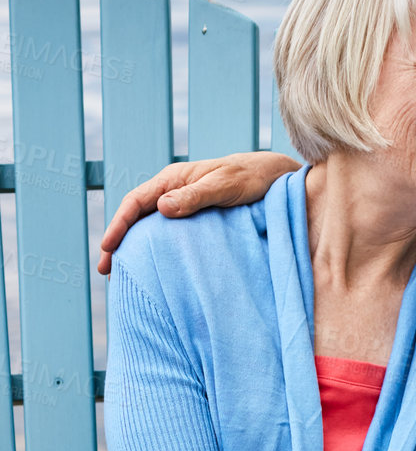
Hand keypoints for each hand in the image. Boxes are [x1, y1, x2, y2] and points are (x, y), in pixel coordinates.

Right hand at [98, 151, 300, 274]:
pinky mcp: (197, 217)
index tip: (108, 247)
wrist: (276, 177)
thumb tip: (162, 208)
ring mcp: (184, 204)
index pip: (136, 202)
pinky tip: (155, 265)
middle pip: (137, 216)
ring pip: (150, 226)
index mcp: (174, 179)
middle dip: (118, 241)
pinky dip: (156, 247)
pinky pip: (169, 233)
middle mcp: (174, 190)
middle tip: (105, 269)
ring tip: (124, 273)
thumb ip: (197, 196)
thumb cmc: (253, 177)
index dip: (119, 224)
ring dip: (135, 246)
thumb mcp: (226, 185)